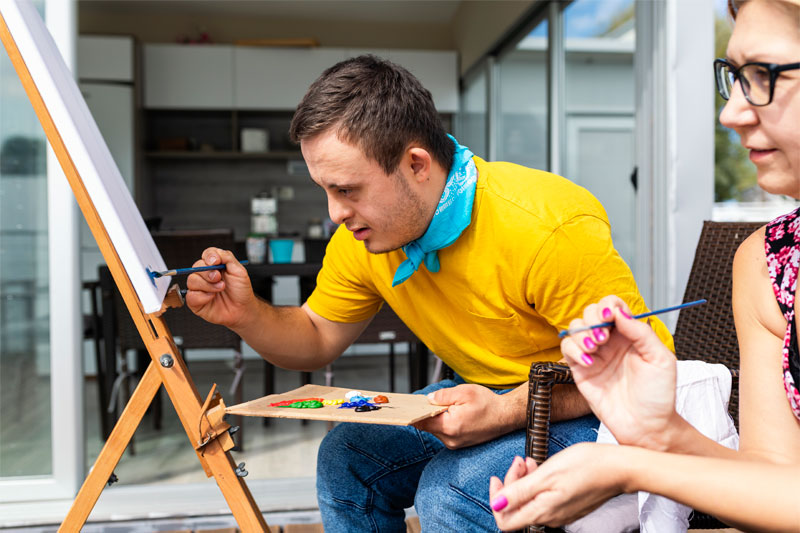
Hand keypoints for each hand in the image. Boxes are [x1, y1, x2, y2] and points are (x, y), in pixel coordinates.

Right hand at [185, 247, 255, 328]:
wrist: (243, 309)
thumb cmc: (241, 291)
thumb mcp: (239, 271)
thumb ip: (228, 258)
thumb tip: (216, 253)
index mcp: (216, 266)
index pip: (207, 255)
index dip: (209, 256)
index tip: (216, 261)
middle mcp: (206, 275)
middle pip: (197, 266)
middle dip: (208, 272)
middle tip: (219, 278)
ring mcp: (200, 288)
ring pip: (192, 280)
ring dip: (207, 284)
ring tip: (220, 288)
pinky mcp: (196, 301)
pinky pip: (191, 295)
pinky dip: (202, 296)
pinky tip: (212, 297)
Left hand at [412, 384, 516, 448]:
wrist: (507, 416)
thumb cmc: (488, 403)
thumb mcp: (464, 392)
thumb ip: (443, 396)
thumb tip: (428, 399)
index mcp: (450, 427)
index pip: (422, 422)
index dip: (413, 413)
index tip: (406, 406)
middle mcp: (451, 439)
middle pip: (428, 426)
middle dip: (426, 413)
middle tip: (424, 400)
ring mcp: (455, 444)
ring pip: (436, 429)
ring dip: (436, 418)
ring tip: (443, 405)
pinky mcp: (459, 444)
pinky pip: (444, 432)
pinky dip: (444, 423)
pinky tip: (450, 413)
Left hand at [490, 443, 625, 530]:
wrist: (619, 468)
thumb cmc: (586, 466)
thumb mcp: (546, 474)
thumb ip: (519, 492)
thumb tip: (496, 505)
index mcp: (542, 512)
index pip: (505, 521)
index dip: (496, 499)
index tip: (497, 478)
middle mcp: (550, 517)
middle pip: (517, 507)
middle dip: (512, 482)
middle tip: (519, 462)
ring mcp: (561, 512)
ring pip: (531, 500)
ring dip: (525, 479)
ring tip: (530, 461)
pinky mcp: (569, 505)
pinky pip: (545, 497)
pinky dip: (539, 481)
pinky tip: (543, 467)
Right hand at [560, 295, 680, 449]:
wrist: (645, 426)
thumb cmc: (657, 396)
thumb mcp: (660, 360)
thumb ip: (641, 333)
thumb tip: (620, 312)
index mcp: (630, 334)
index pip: (613, 306)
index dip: (607, 306)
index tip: (609, 317)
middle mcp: (610, 340)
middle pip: (590, 312)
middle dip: (593, 320)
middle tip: (603, 338)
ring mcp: (594, 354)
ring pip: (575, 328)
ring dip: (581, 334)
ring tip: (594, 349)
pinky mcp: (580, 369)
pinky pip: (567, 349)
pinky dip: (573, 350)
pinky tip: (588, 362)